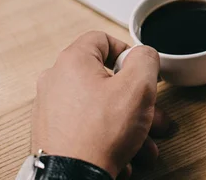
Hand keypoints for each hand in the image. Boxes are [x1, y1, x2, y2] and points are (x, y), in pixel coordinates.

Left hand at [32, 31, 171, 178]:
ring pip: (102, 106)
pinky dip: (110, 136)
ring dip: (129, 121)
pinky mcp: (55, 133)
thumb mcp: (138, 86)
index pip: (102, 39)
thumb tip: (144, 54)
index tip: (141, 69)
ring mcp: (53, 109)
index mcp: (73, 62)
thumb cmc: (98, 135)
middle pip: (106, 78)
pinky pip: (90, 126)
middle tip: (152, 111)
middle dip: (137, 98)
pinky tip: (126, 153)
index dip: (128, 52)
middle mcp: (57, 82)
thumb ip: (146, 60)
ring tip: (145, 140)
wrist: (72, 177)